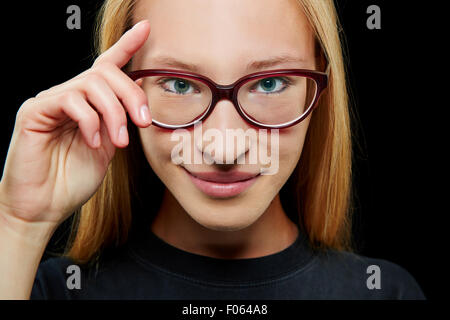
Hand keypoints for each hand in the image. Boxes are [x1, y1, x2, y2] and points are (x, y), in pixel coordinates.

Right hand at [0, 20, 150, 234]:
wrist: (44, 207)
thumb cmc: (73, 180)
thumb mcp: (107, 147)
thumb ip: (118, 122)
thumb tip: (136, 106)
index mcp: (88, 104)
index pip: (107, 67)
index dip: (126, 45)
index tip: (146, 29)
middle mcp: (69, 96)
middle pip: (105, 73)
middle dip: (131, 94)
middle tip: (144, 121)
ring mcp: (51, 101)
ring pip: (91, 84)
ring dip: (114, 112)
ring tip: (119, 141)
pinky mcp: (35, 111)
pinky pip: (70, 100)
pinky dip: (90, 120)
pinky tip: (93, 141)